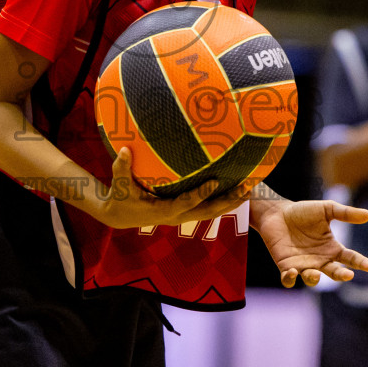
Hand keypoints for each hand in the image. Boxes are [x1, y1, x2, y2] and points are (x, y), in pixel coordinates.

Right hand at [90, 147, 252, 229]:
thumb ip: (121, 168)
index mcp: (162, 211)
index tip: (215, 182)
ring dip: (231, 203)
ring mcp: (183, 216)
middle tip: (245, 189)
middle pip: (207, 212)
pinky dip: (223, 201)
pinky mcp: (186, 213)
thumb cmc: (120, 199)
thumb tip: (124, 150)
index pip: (185, 203)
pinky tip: (236, 189)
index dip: (200, 194)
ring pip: (212, 213)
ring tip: (249, 189)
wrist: (121, 217)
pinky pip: (208, 208)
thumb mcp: (118, 185)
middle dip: (227, 202)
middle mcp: (177, 217)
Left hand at [252, 197, 367, 287]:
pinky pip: (289, 279)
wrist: (277, 213)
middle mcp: (320, 260)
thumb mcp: (327, 210)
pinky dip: (290, 279)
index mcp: (332, 249)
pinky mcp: (286, 266)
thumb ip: (346, 213)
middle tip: (348, 274)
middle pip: (334, 273)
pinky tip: (292, 272)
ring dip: (314, 279)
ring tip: (316, 273)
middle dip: (341, 275)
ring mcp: (303, 265)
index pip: (350, 259)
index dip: (360, 263)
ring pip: (312, 279)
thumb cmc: (303, 211)